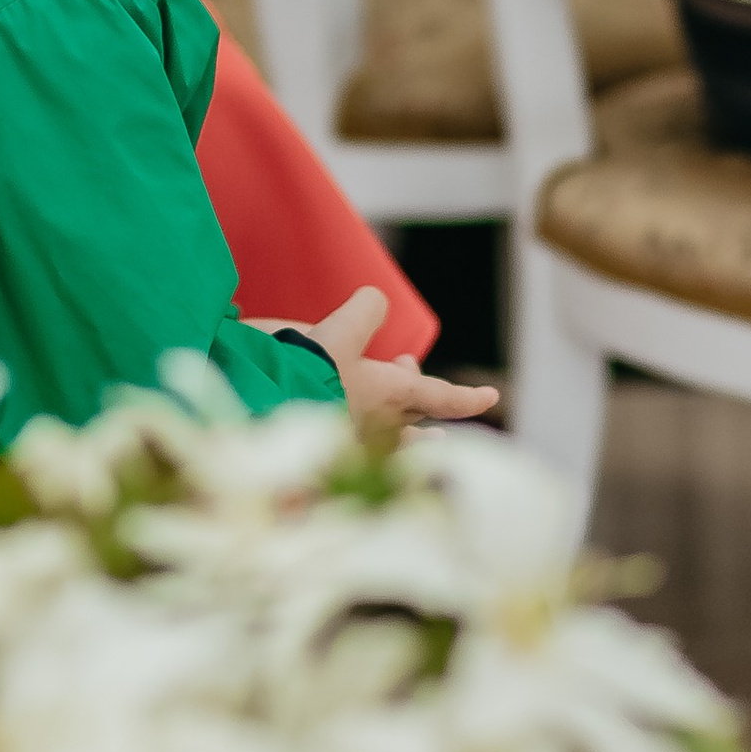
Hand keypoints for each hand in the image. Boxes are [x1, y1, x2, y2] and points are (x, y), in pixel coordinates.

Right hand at [261, 286, 501, 427]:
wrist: (258, 409)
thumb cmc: (306, 371)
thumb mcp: (341, 328)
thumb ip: (367, 310)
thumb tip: (377, 301)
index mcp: (390, 394)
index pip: (442, 397)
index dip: (469, 396)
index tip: (492, 397)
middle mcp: (378, 424)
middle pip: (414, 417)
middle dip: (419, 398)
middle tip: (409, 367)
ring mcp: (352, 442)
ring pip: (389, 436)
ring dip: (401, 425)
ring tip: (415, 431)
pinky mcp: (323, 450)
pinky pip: (355, 443)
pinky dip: (361, 431)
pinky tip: (350, 427)